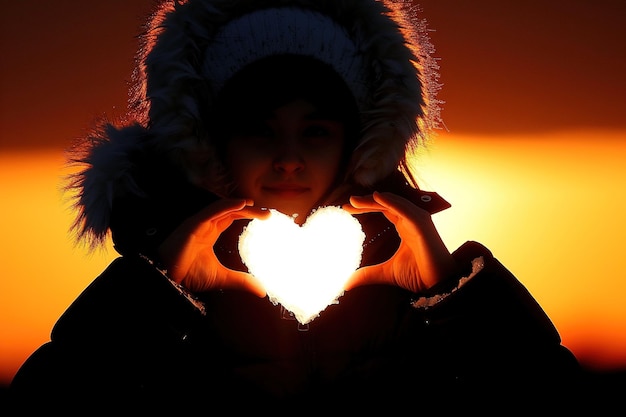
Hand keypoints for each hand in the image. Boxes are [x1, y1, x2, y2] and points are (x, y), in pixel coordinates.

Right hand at [158, 199, 269, 295]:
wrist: (167, 279)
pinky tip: (242, 204)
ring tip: (257, 207)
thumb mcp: (222, 278)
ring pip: (223, 208)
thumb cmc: (189, 275)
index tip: (266, 217)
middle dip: (249, 210)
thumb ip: (241, 281)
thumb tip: (262, 291)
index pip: (231, 217)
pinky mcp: (192, 224)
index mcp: (209, 233)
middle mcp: (205, 225)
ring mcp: (198, 223)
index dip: (247, 214)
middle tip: (268, 214)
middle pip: (230, 211)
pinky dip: (227, 205)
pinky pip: (212, 211)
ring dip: (241, 206)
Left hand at [342, 191, 456, 292]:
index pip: (383, 209)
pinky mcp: (423, 225)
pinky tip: (377, 197)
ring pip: (394, 203)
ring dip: (374, 199)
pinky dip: (392, 202)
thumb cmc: (418, 275)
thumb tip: (346, 283)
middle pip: (386, 202)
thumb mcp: (386, 273)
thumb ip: (367, 274)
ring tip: (356, 201)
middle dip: (367, 201)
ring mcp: (418, 220)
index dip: (366, 206)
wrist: (438, 285)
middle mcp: (411, 220)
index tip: (346, 209)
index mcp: (404, 226)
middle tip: (348, 202)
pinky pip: (406, 209)